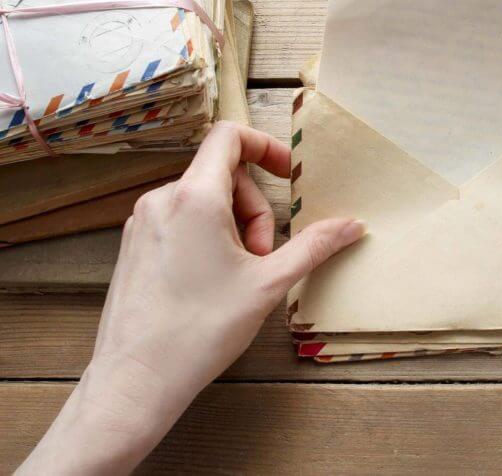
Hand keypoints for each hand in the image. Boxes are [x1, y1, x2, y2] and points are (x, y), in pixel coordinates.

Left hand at [19, 122, 362, 474]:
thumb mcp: (269, 284)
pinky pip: (180, 220)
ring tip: (238, 275)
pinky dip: (207, 238)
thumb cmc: (199, 330)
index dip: (266, 146)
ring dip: (232, 227)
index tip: (289, 174)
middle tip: (262, 256)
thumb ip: (314, 246)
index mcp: (195, 197)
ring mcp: (143, 223)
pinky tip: (213, 281)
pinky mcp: (134, 245)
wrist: (136, 380)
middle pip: (223, 175)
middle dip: (254, 209)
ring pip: (202, 200)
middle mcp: (162, 200)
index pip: (229, 136)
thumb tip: (352, 225)